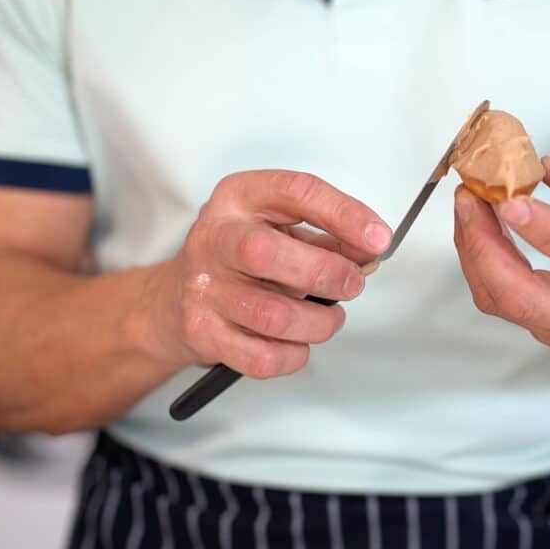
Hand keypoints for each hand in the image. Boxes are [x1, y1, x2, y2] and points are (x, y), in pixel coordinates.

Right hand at [143, 170, 391, 377]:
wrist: (171, 300)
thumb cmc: (238, 259)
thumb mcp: (279, 228)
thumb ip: (328, 235)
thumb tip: (372, 246)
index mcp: (238, 198)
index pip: (295, 192)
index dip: (344, 214)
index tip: (378, 238)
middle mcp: (214, 238)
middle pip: (267, 253)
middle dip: (325, 273)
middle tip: (352, 284)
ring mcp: (203, 287)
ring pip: (272, 315)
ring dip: (319, 323)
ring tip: (329, 318)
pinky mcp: (202, 332)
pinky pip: (263, 357)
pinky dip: (295, 354)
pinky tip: (298, 341)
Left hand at [453, 150, 549, 359]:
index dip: (546, 233)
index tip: (511, 199)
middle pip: (528, 299)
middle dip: (486, 248)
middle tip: (471, 198)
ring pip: (504, 303)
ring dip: (475, 252)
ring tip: (468, 205)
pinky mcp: (547, 332)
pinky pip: (500, 302)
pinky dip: (480, 263)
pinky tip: (478, 228)